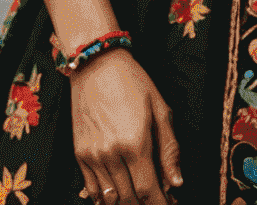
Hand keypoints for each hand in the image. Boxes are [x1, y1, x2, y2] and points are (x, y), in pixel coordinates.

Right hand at [70, 49, 181, 204]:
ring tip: (141, 199)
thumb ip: (169, 148)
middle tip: (161, 200)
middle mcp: (111, 154)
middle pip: (129, 198)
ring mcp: (92, 157)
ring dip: (127, 204)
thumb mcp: (160, 109)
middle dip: (146, 204)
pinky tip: (119, 196)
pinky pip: (92, 190)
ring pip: (109, 199)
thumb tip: (176, 182)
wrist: (96, 65)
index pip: (148, 190)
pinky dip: (105, 200)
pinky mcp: (79, 155)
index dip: (160, 203)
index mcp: (135, 142)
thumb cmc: (133, 82)